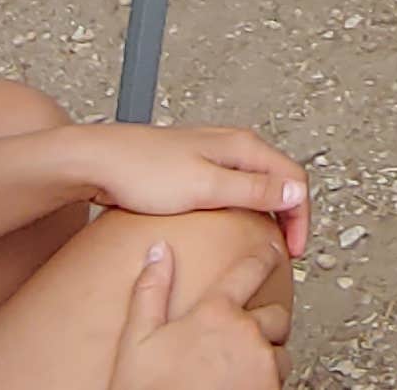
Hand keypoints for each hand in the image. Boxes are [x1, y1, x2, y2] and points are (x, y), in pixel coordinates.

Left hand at [78, 123, 312, 256]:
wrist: (95, 162)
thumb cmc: (142, 171)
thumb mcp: (205, 187)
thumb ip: (253, 190)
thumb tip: (294, 194)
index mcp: (242, 146)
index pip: (294, 179)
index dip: (300, 217)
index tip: (294, 250)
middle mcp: (231, 145)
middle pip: (279, 181)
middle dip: (288, 216)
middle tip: (284, 250)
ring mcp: (212, 156)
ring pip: (256, 185)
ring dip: (266, 214)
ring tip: (261, 242)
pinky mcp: (194, 169)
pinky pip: (232, 190)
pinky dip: (242, 211)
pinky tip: (229, 228)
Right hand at [113, 241, 280, 389]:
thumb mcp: (137, 340)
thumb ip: (150, 291)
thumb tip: (158, 252)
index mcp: (215, 314)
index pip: (248, 270)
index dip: (263, 256)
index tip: (271, 251)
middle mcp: (246, 336)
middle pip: (276, 315)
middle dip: (265, 322)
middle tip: (243, 334)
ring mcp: (263, 367)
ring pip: (281, 352)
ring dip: (266, 356)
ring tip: (238, 370)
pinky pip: (278, 380)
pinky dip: (265, 381)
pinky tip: (240, 386)